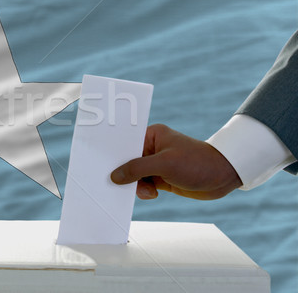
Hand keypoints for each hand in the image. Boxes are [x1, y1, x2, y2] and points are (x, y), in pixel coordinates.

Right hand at [110, 124, 242, 199]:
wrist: (224, 176)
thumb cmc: (199, 162)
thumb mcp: (164, 164)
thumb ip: (137, 169)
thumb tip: (116, 176)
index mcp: (151, 135)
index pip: (125, 144)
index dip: (114, 155)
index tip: (105, 167)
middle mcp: (152, 148)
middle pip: (128, 162)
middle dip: (125, 174)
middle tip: (121, 183)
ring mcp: (157, 164)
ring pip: (135, 176)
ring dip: (137, 185)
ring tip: (148, 190)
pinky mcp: (162, 178)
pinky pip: (144, 185)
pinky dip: (144, 191)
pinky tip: (152, 194)